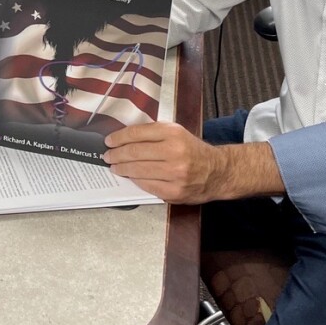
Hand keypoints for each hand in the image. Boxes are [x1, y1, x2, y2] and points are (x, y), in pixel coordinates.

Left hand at [103, 122, 227, 203]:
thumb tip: (125, 138)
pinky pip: (147, 185)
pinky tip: (130, 176)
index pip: (138, 133)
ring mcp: (174, 174)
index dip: (119, 137)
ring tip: (114, 166)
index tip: (109, 141)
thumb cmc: (193, 150)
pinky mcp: (174, 191)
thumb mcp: (177, 132)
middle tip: (107, 155)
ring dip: (122, 168)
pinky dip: (135, 180)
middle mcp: (174, 152)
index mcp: (173, 133)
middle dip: (116, 154)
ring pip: (138, 170)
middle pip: (135, 152)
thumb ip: (154, 133)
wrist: (217, 172)